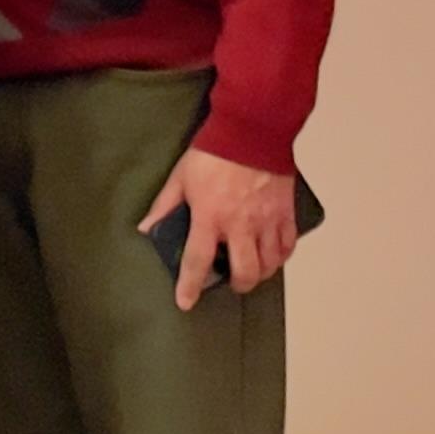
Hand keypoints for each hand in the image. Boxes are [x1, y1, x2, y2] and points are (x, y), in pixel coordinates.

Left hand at [140, 147, 302, 311]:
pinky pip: (288, 245)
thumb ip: (164, 206)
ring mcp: (267, 219)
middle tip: (232, 282)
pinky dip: (281, 256)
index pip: (197, 260)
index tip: (185, 302)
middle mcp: (240, 224)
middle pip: (244, 271)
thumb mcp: (180, 178)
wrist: (252, 131)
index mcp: (210, 216)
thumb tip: (146, 227)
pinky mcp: (286, 211)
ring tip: (253, 270)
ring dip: (261, 273)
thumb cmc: (213, 153)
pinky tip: (273, 255)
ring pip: (270, 263)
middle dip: (238, 284)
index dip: (190, 286)